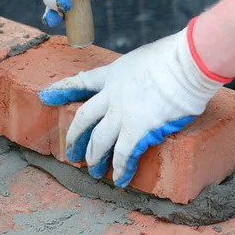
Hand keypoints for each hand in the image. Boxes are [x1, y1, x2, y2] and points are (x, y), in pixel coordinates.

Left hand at [38, 18, 231, 186]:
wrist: (187, 62)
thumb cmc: (176, 55)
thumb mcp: (145, 57)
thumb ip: (138, 72)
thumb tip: (147, 80)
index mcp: (114, 74)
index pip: (82, 82)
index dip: (62, 89)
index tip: (46, 95)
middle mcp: (112, 95)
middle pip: (84, 118)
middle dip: (75, 136)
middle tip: (71, 152)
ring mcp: (123, 113)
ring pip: (99, 141)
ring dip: (95, 158)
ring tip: (94, 171)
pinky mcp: (139, 129)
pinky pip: (124, 154)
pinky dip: (121, 168)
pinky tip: (120, 179)